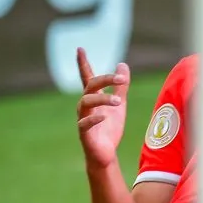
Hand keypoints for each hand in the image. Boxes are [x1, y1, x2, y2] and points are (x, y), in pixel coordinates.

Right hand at [76, 48, 129, 169]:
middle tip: (121, 79)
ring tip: (118, 101)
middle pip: (90, 86)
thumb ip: (121, 86)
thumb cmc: (109, 129)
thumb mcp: (119, 104)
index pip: (86, 77)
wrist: (106, 154)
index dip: (83, 63)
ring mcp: (83, 119)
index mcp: (93, 98)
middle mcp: (85, 106)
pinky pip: (84, 124)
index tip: (80, 49)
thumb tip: (122, 65)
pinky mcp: (84, 134)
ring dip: (102, 99)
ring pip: (86, 102)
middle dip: (104, 80)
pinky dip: (93, 119)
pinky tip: (103, 117)